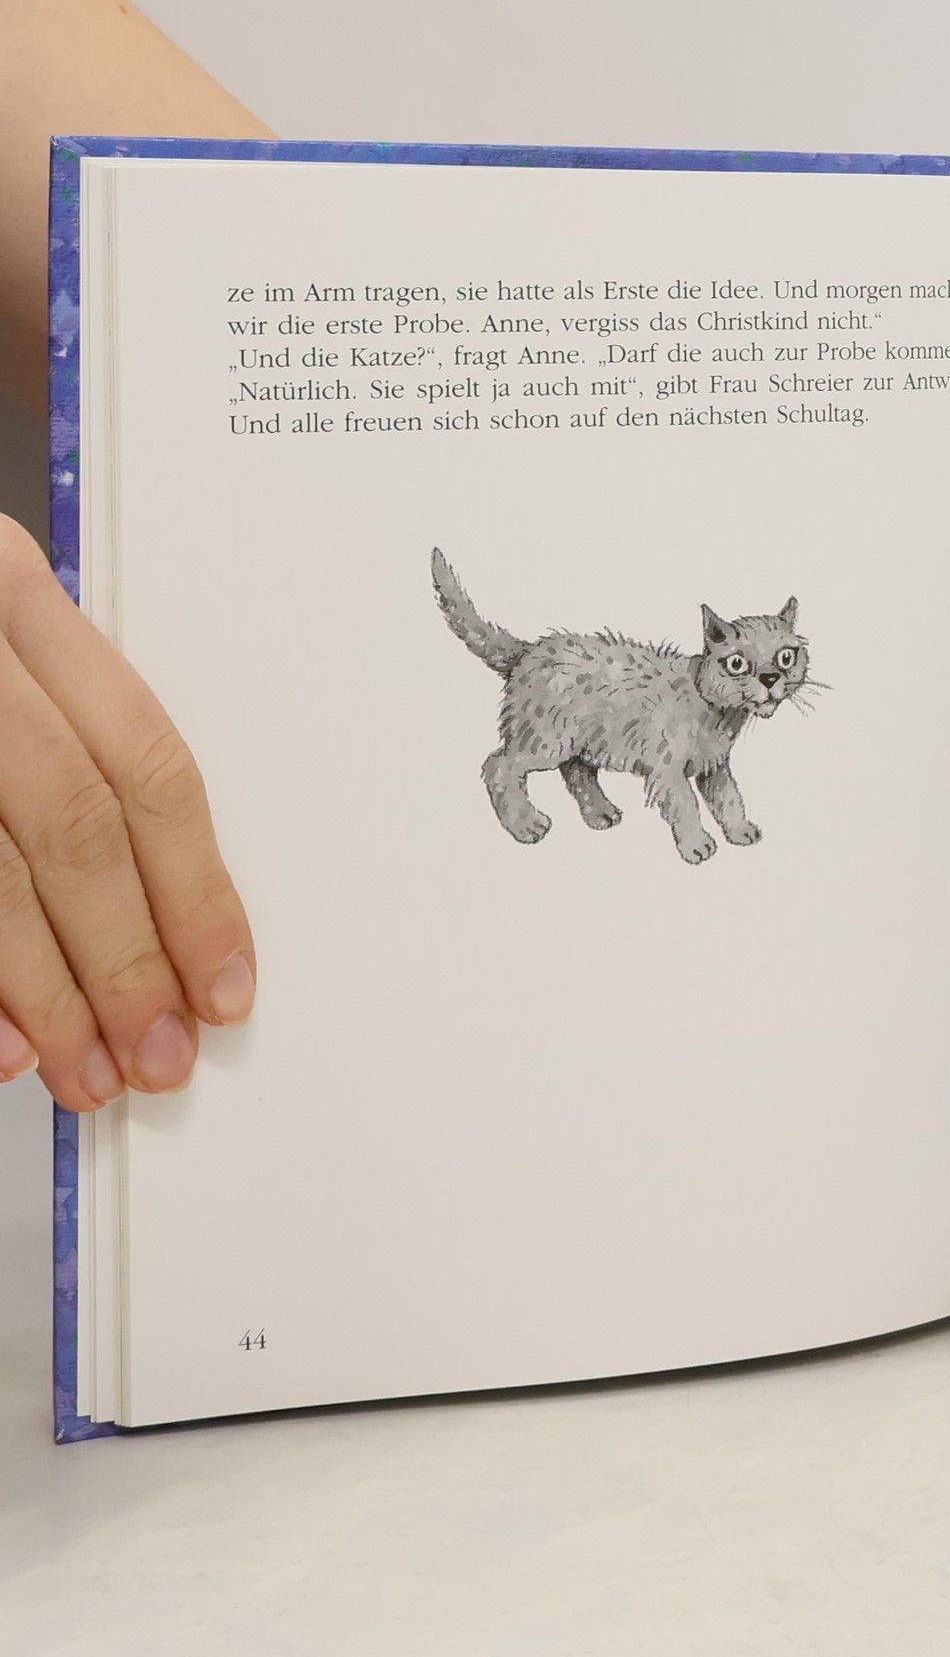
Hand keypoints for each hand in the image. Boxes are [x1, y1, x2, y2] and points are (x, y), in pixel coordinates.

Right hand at [0, 517, 252, 1108]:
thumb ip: (60, 768)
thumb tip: (151, 924)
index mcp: (7, 590)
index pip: (146, 763)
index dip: (196, 889)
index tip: (221, 978)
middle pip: (79, 824)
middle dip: (129, 959)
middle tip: (158, 1050)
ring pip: (0, 871)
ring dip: (49, 991)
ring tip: (84, 1066)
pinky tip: (0, 1042)